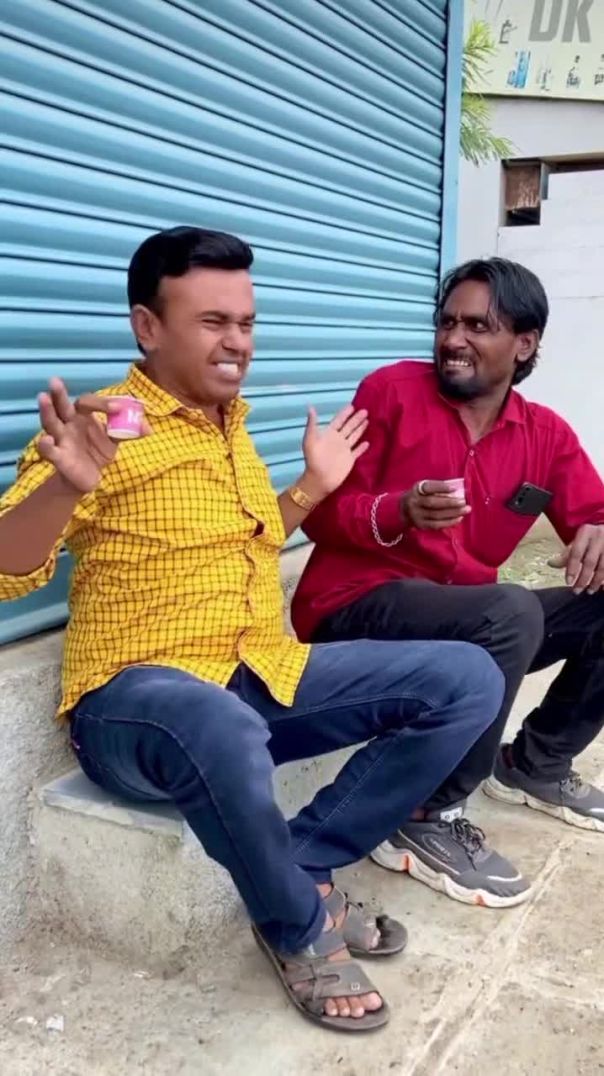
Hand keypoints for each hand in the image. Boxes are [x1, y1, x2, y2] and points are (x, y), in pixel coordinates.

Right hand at [36, 378, 148, 493]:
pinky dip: (45, 445)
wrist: (88, 477)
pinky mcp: (58, 458)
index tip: (119, 407)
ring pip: (50, 423)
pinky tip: (46, 440)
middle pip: (62, 406)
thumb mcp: (114, 440)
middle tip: (55, 380)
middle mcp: (68, 424)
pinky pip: (49, 450)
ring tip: (43, 397)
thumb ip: (129, 432)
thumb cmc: (97, 451)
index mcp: (82, 416)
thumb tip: (149, 428)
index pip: (88, 403)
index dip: (102, 403)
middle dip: (58, 394)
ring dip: (47, 411)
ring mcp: (61, 439)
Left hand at [301, 404, 368, 498]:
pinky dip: (362, 447)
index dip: (344, 414)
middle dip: (356, 419)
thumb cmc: (313, 460)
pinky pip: (357, 451)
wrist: (319, 479)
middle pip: (349, 427)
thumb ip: (312, 424)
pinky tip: (368, 442)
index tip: (352, 406)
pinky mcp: (350, 460)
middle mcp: (338, 440)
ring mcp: (345, 450)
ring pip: (354, 436)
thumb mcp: (310, 440)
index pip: (339, 421)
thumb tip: (311, 407)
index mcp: (329, 434)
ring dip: (361, 429)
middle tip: (365, 410)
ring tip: (368, 420)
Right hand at [401, 480, 470, 529]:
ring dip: (453, 513)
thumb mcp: (424, 488)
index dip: (442, 487)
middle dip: (450, 502)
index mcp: (416, 489)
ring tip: (466, 510)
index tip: (455, 488)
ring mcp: (416, 515)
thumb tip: (459, 489)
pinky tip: (459, 518)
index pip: (429, 487)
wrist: (403, 510)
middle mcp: (414, 502)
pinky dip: (449, 522)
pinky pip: (436, 525)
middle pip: (433, 503)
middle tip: (464, 501)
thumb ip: (438, 487)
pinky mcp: (421, 525)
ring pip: (436, 515)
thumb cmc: (420, 496)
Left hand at [548, 524, 603, 593]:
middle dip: (583, 578)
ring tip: (590, 591)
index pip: (576, 553)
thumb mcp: (577, 541)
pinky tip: (603, 588)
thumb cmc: (589, 538)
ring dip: (596, 581)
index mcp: (585, 532)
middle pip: (590, 562)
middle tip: (577, 590)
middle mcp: (599, 537)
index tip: (568, 582)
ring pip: (603, 567)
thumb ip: (566, 554)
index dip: (571, 568)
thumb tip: (551, 563)